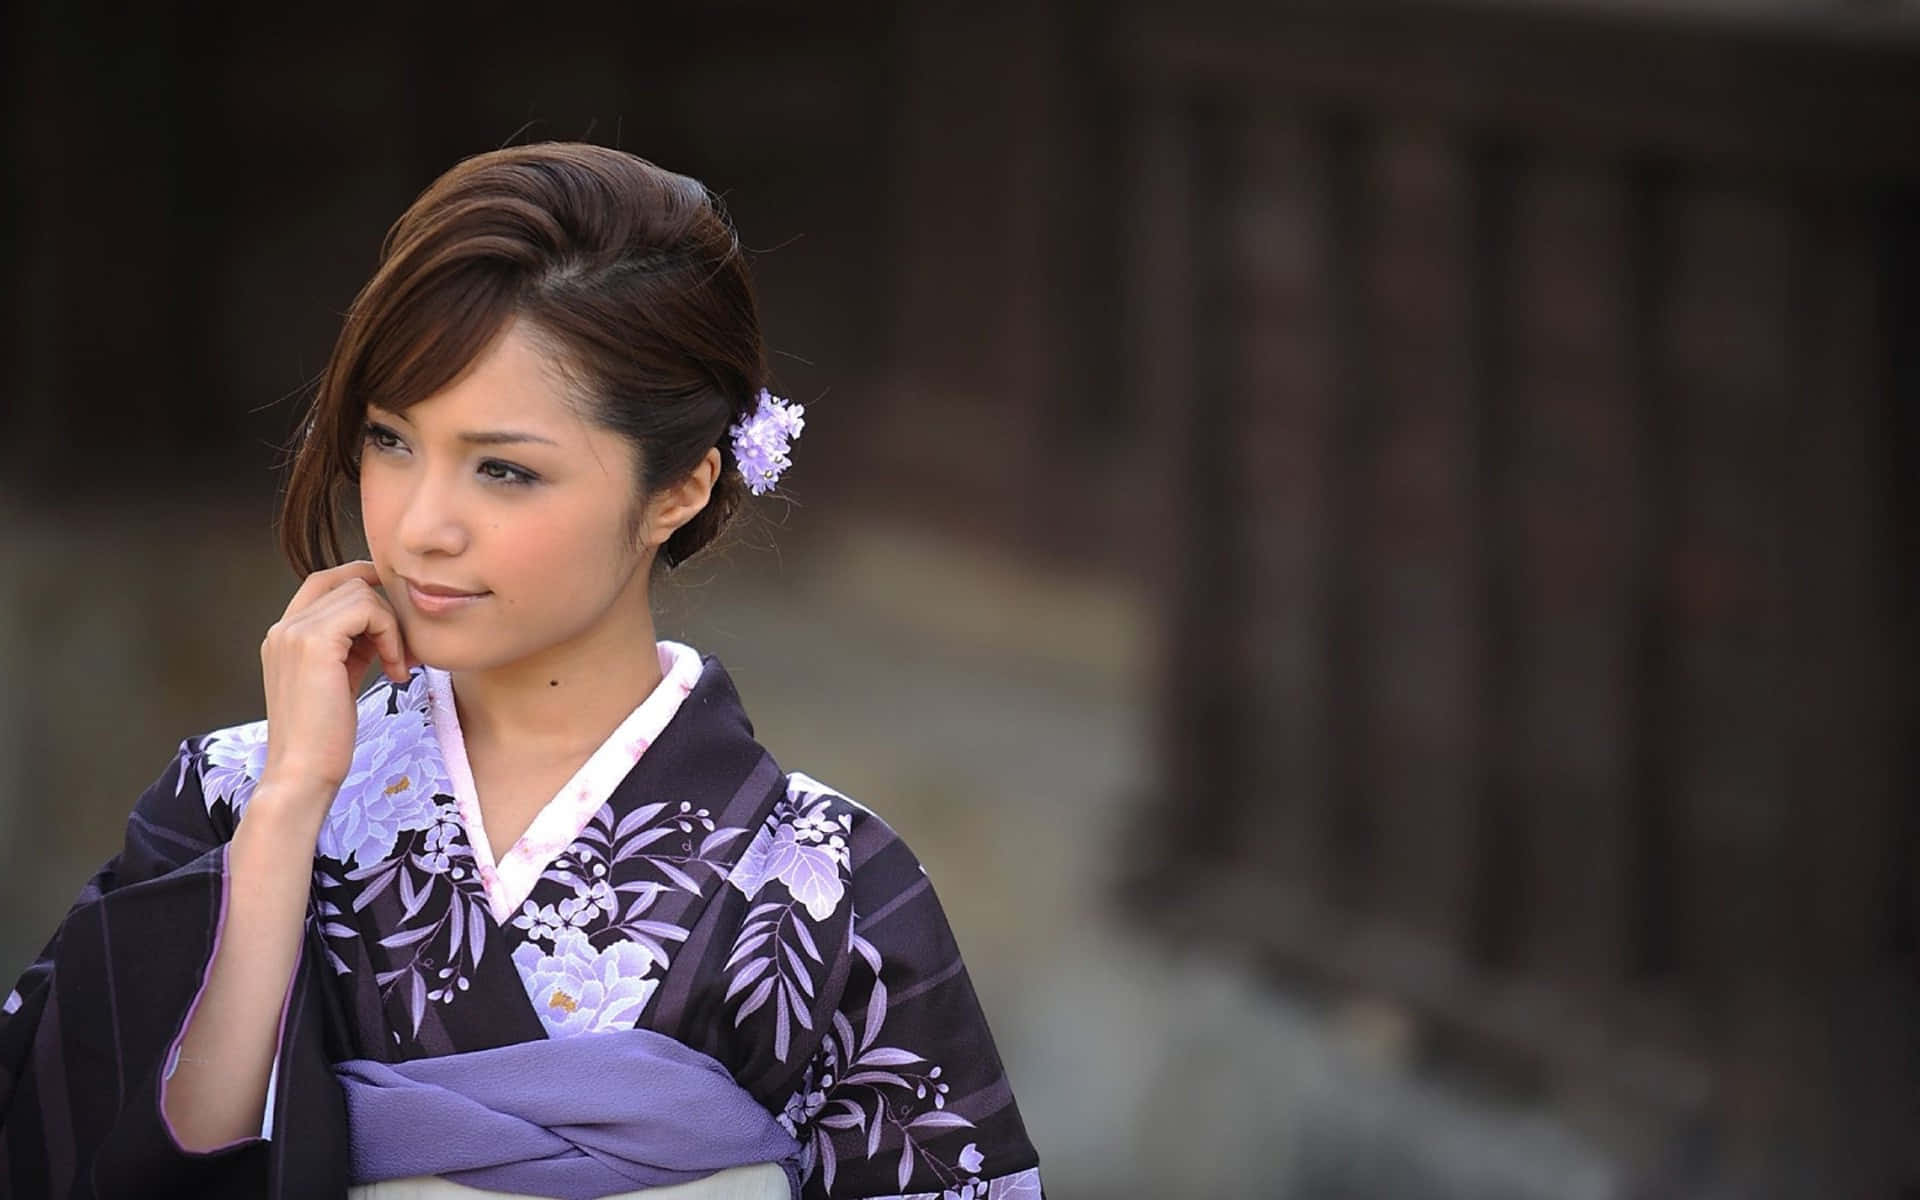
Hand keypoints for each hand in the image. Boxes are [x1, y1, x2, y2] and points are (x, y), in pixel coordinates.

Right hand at [256, 561, 415, 806]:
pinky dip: (392, 636)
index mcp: (285, 635)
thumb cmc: (325, 737)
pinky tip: (395, 671)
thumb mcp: (338, 680)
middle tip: (403, 651)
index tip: (396, 616)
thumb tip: (383, 624)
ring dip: (392, 627)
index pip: (325, 580)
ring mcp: (294, 631)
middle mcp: (283, 627)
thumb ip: (351, 647)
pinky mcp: (314, 641)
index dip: (365, 585)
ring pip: (362, 592)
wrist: (303, 773)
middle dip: (386, 610)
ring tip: (398, 665)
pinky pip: (369, 610)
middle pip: (348, 581)